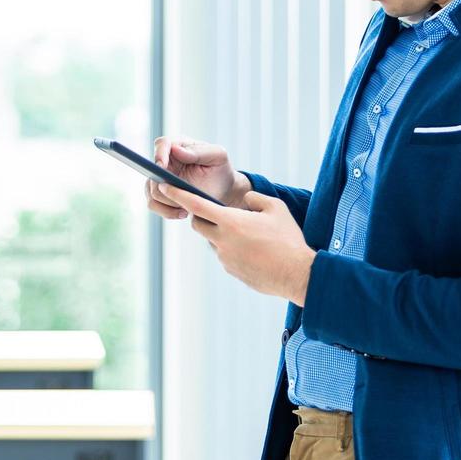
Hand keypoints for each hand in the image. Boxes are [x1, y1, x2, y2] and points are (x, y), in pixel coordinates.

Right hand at [146, 135, 252, 218]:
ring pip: (151, 190)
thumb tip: (177, 150)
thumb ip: (199, 151)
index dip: (159, 154)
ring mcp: (161, 179)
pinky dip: (166, 211)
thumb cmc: (220, 168)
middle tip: (182, 194)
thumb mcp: (217, 155)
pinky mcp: (161, 194)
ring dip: (167, 201)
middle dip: (165, 185)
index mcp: (179, 145)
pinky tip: (183, 212)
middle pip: (152, 171)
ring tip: (186, 207)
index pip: (162, 144)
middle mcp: (166, 161)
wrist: (223, 188)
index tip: (162, 166)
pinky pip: (154, 204)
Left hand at [158, 184, 315, 305]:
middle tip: (221, 213)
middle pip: (199, 224)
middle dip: (202, 217)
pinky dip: (233, 250)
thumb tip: (245, 201)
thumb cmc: (288, 239)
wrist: (296, 274)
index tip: (164, 185)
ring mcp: (225, 258)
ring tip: (251, 236)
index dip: (178, 193)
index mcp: (230, 221)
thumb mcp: (276, 208)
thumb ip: (255, 199)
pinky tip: (255, 251)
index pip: (195, 204)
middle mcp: (222, 240)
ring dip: (223, 235)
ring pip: (213, 241)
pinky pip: (225, 255)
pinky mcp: (231, 271)